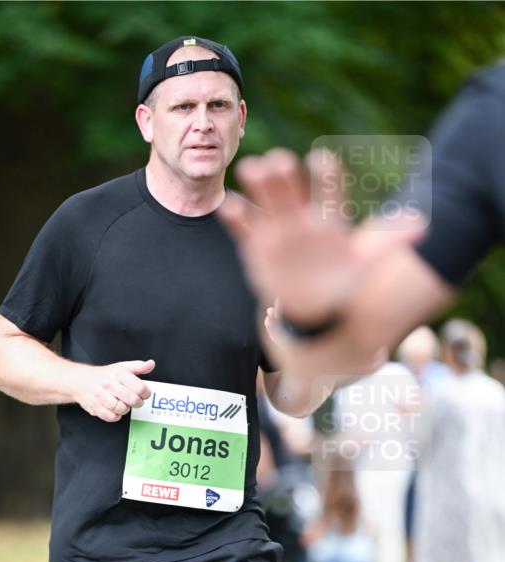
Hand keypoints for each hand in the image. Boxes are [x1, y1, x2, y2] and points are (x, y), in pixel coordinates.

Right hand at [74, 359, 154, 421]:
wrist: (79, 381)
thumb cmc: (103, 375)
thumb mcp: (121, 367)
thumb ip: (138, 366)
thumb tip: (151, 364)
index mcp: (118, 374)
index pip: (140, 387)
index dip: (146, 393)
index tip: (145, 394)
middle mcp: (109, 384)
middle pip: (132, 400)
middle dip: (138, 403)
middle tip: (136, 401)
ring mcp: (101, 396)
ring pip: (122, 409)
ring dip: (126, 409)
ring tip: (123, 403)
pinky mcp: (95, 407)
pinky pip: (112, 417)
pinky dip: (116, 415)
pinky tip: (114, 409)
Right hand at [219, 147, 426, 325]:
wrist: (313, 308)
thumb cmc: (341, 281)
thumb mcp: (363, 264)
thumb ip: (386, 243)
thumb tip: (423, 226)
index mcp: (328, 218)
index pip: (328, 189)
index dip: (325, 176)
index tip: (321, 162)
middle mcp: (301, 218)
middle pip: (292, 189)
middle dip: (284, 175)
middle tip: (278, 162)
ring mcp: (277, 230)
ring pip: (266, 202)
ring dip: (258, 185)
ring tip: (251, 168)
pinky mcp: (256, 246)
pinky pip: (244, 229)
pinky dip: (236, 216)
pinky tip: (229, 204)